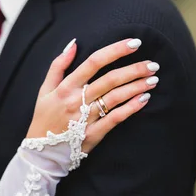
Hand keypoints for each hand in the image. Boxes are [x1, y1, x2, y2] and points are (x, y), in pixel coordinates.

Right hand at [26, 38, 158, 152]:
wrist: (41, 153)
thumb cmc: (44, 118)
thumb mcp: (44, 90)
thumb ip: (58, 66)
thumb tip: (74, 43)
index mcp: (65, 87)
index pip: (94, 62)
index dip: (116, 50)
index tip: (134, 43)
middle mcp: (76, 100)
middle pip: (110, 79)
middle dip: (134, 69)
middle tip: (153, 64)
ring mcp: (85, 118)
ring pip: (115, 98)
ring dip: (137, 86)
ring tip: (153, 79)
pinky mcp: (93, 134)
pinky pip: (115, 119)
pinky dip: (131, 108)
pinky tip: (144, 99)